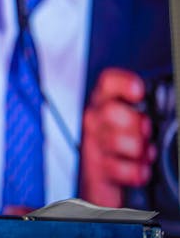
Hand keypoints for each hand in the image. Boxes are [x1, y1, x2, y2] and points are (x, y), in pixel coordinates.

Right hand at [80, 68, 155, 206]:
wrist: (112, 183)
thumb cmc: (128, 146)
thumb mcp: (135, 122)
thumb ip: (146, 111)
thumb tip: (171, 103)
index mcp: (107, 101)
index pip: (108, 83)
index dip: (123, 84)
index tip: (138, 92)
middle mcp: (97, 119)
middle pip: (109, 110)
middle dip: (134, 122)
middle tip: (147, 130)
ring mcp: (94, 143)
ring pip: (112, 139)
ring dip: (136, 148)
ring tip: (147, 153)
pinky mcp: (96, 168)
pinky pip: (114, 167)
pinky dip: (133, 171)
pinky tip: (141, 170)